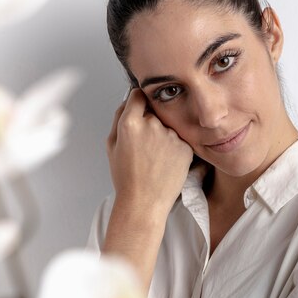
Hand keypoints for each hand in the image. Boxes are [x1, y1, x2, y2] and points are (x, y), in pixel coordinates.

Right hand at [106, 88, 192, 214]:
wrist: (145, 202)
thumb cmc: (126, 177)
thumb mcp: (111, 145)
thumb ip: (118, 117)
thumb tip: (129, 99)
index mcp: (130, 123)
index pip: (138, 94)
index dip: (138, 102)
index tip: (140, 108)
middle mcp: (152, 125)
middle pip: (155, 110)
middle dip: (151, 119)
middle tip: (146, 143)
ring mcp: (171, 135)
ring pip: (168, 124)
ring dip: (164, 133)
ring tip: (156, 156)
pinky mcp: (186, 146)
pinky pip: (179, 138)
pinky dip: (175, 146)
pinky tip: (166, 161)